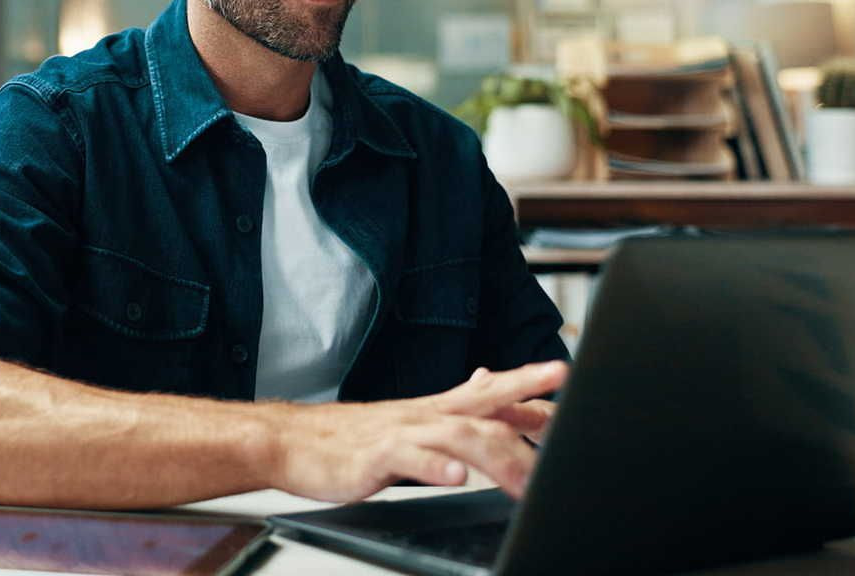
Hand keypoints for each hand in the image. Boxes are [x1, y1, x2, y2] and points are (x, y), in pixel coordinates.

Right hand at [266, 360, 566, 503]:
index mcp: (432, 408)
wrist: (290, 440)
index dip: (527, 383)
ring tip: (525, 479)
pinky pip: (409, 459)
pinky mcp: (375, 456)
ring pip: (457, 434)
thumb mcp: (409, 418)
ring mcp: (401, 432)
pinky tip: (456, 476)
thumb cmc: (349, 436)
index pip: (489, 390)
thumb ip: (451, 405)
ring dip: (495, 456)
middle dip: (526, 410)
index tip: (562, 375)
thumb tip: (487, 381)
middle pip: (484, 405)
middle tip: (564, 423)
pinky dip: (435, 466)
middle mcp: (423, 415)